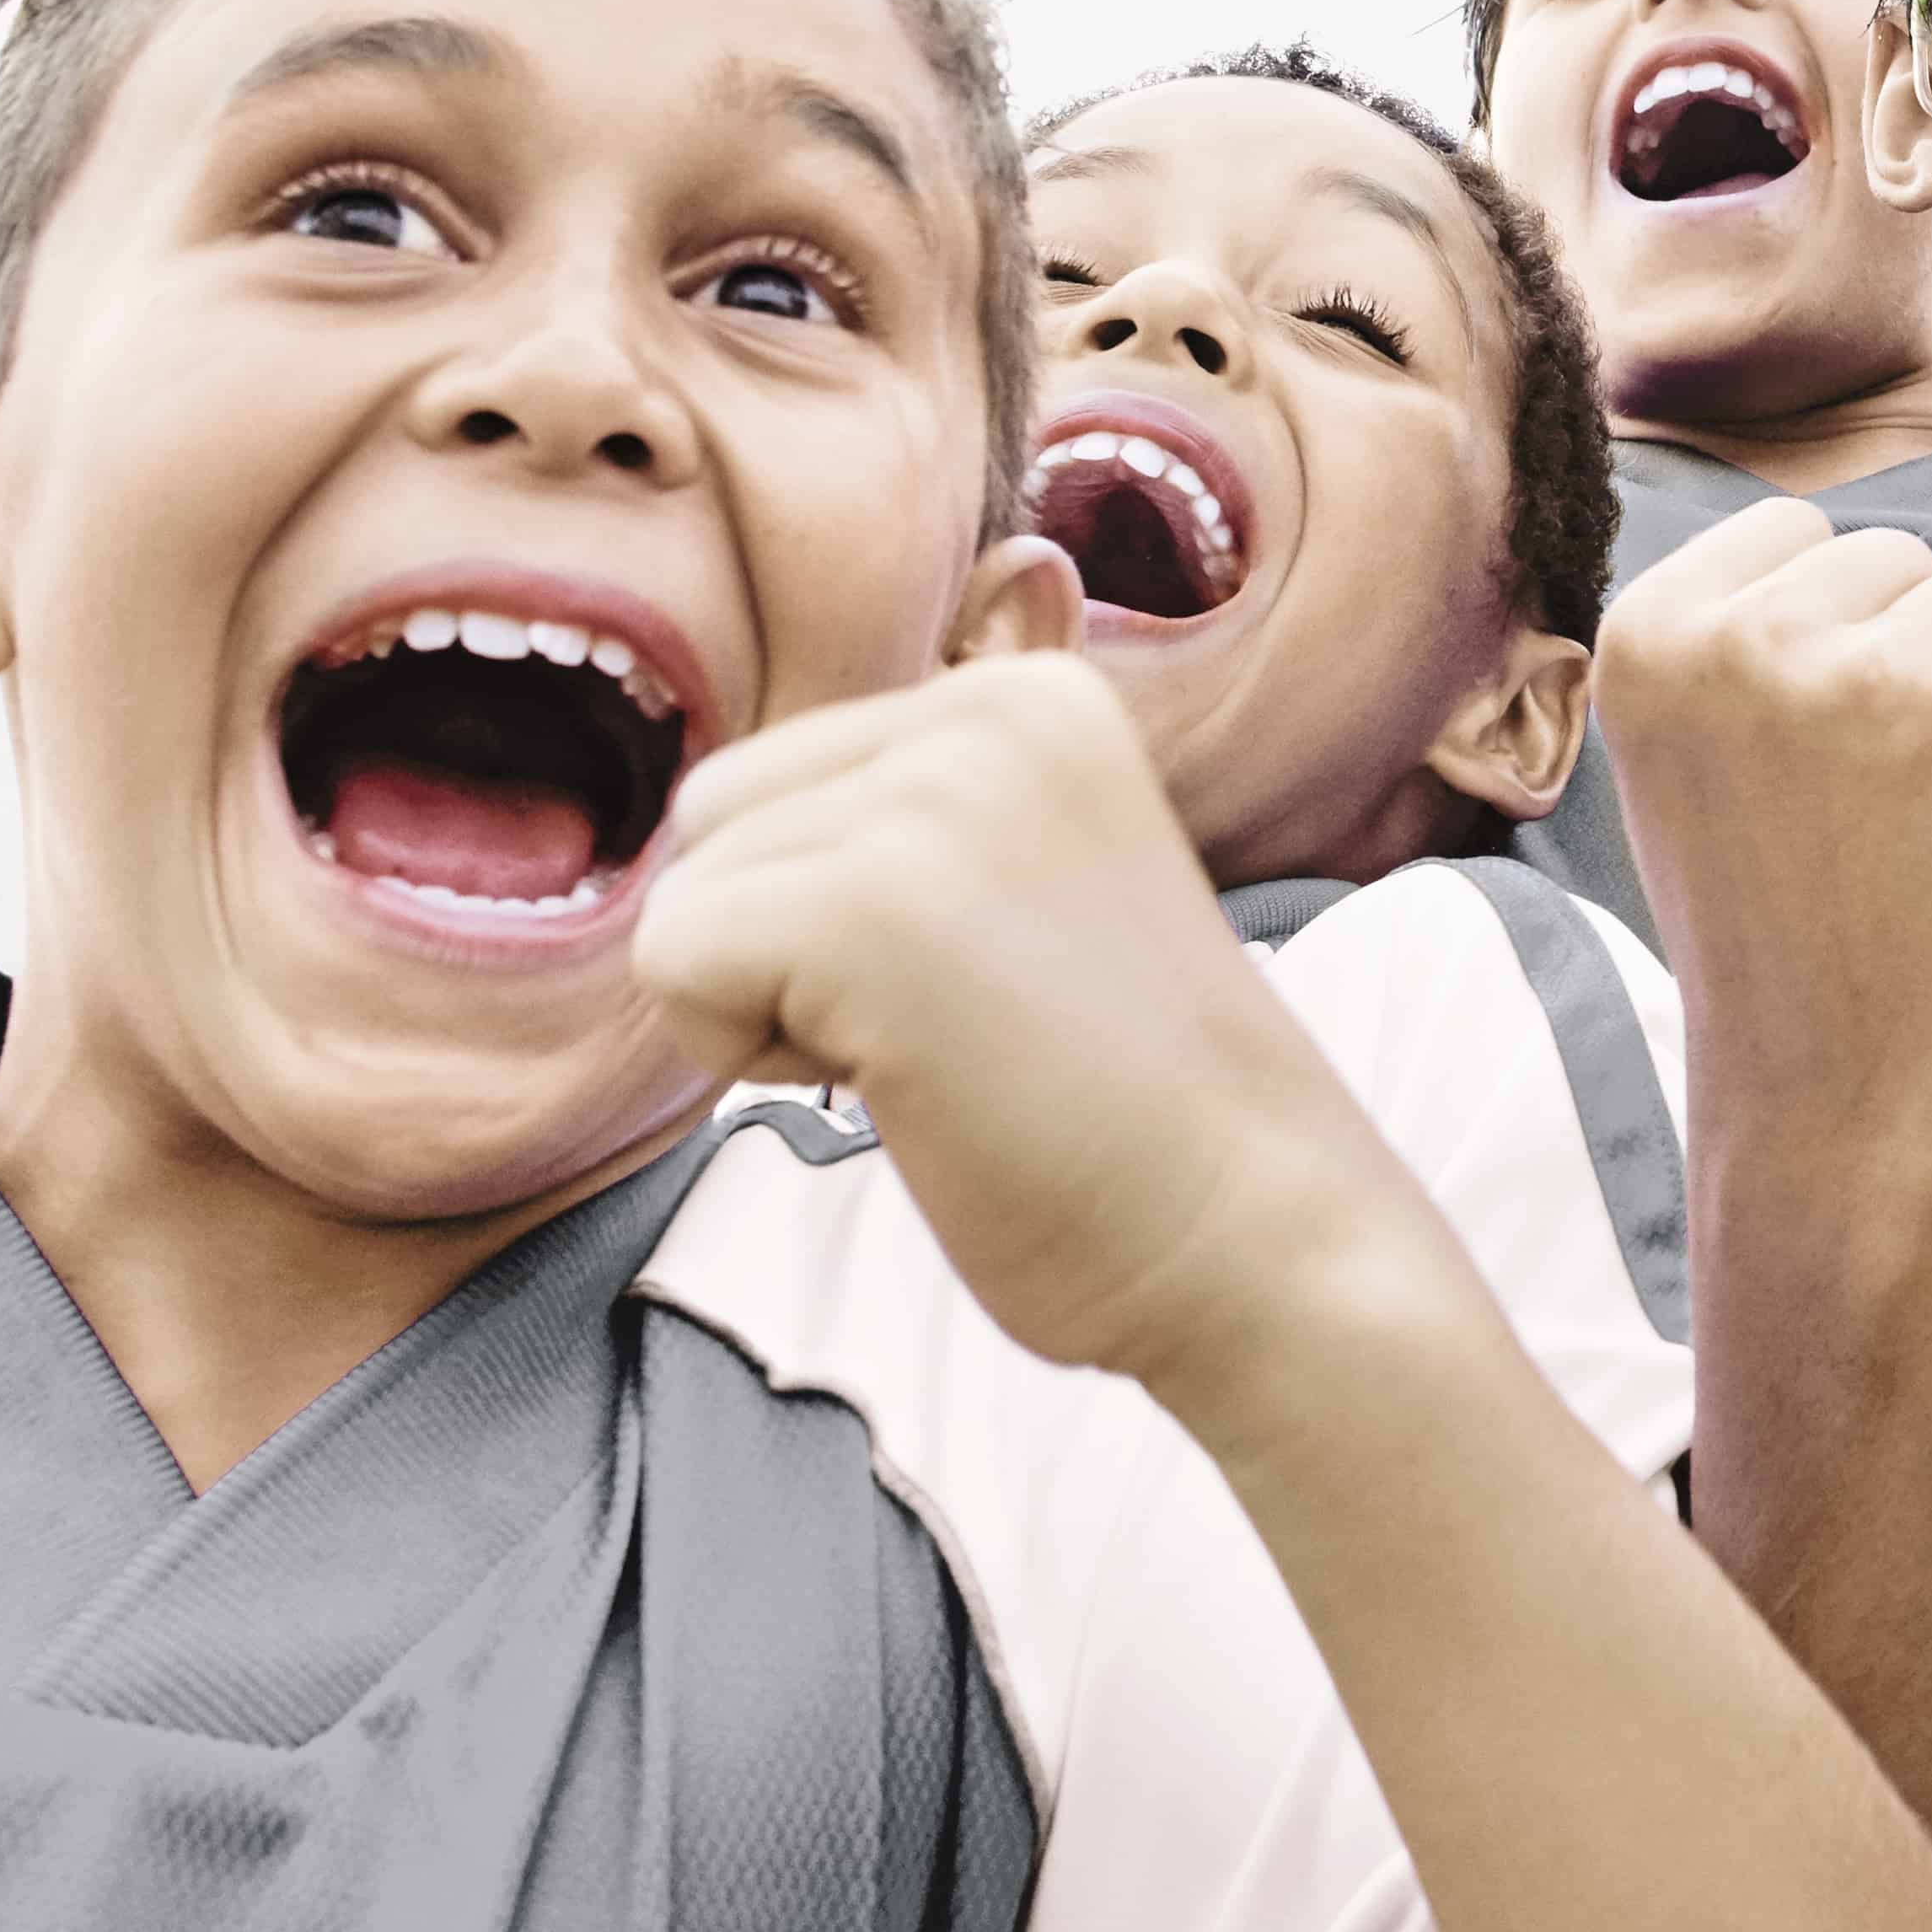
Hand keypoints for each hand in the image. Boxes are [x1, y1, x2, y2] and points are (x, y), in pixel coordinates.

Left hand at [635, 650, 1424, 1402]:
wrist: (1258, 1236)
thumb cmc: (1127, 1114)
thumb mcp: (1024, 885)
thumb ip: (903, 822)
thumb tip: (702, 824)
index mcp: (1033, 695)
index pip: (783, 778)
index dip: (834, 920)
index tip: (994, 987)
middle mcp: (986, 705)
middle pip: (717, 817)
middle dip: (781, 949)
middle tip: (954, 1031)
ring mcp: (932, 797)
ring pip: (685, 896)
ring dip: (771, 1012)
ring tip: (944, 1055)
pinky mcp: (869, 904)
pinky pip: (672, 963)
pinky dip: (745, 1058)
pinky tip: (906, 1084)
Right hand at [1597, 499, 1931, 1221]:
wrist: (1837, 1122)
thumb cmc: (1779, 947)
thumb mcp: (1695, 766)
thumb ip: (1745, 641)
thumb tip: (1855, 547)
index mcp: (1655, 635)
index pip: (1801, 537)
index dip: (1832, 644)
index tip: (1803, 761)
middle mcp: (1756, 640)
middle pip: (1903, 564)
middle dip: (1913, 667)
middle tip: (1870, 819)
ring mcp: (1886, 681)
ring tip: (1927, 838)